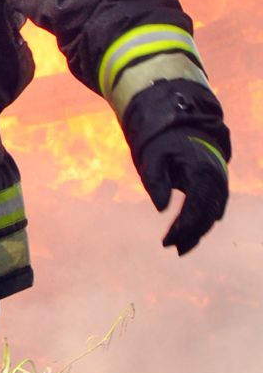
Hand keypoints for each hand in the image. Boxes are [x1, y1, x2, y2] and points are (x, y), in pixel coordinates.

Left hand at [136, 128, 228, 255]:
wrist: (182, 125)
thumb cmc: (164, 141)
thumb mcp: (153, 157)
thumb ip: (155, 181)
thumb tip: (161, 209)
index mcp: (201, 170)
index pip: (197, 206)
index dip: (184, 226)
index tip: (168, 241)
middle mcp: (216, 178)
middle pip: (207, 214)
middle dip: (190, 233)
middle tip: (170, 246)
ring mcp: (219, 182)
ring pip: (213, 214)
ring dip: (198, 231)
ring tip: (179, 247)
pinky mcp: (217, 185)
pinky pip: (213, 208)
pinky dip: (202, 221)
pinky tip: (189, 234)